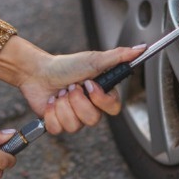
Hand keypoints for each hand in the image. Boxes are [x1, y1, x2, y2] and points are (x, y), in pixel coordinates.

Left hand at [0, 36, 144, 134]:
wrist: (38, 72)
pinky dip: (51, 113)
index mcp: (101, 95)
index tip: (88, 85)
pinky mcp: (57, 124)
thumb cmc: (65, 65)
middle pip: (92, 120)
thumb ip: (119, 57)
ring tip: (60, 93)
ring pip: (74, 126)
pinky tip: (50, 102)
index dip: (100, 100)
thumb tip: (141, 48)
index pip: (113, 109)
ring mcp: (74, 118)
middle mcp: (89, 108)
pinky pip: (58, 129)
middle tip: (70, 87)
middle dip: (77, 101)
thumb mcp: (94, 60)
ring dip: (63, 105)